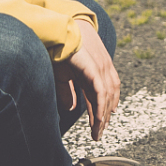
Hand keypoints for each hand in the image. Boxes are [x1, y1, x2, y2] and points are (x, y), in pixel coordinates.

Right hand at [55, 21, 119, 140]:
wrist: (58, 32)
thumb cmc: (59, 51)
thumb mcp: (63, 75)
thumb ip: (67, 91)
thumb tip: (70, 108)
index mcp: (95, 70)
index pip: (101, 94)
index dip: (101, 110)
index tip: (99, 125)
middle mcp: (102, 70)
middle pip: (107, 98)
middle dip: (104, 117)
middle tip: (99, 133)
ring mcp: (101, 69)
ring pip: (106, 98)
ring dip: (102, 117)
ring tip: (98, 131)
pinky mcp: (95, 70)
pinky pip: (101, 94)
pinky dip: (100, 108)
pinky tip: (98, 121)